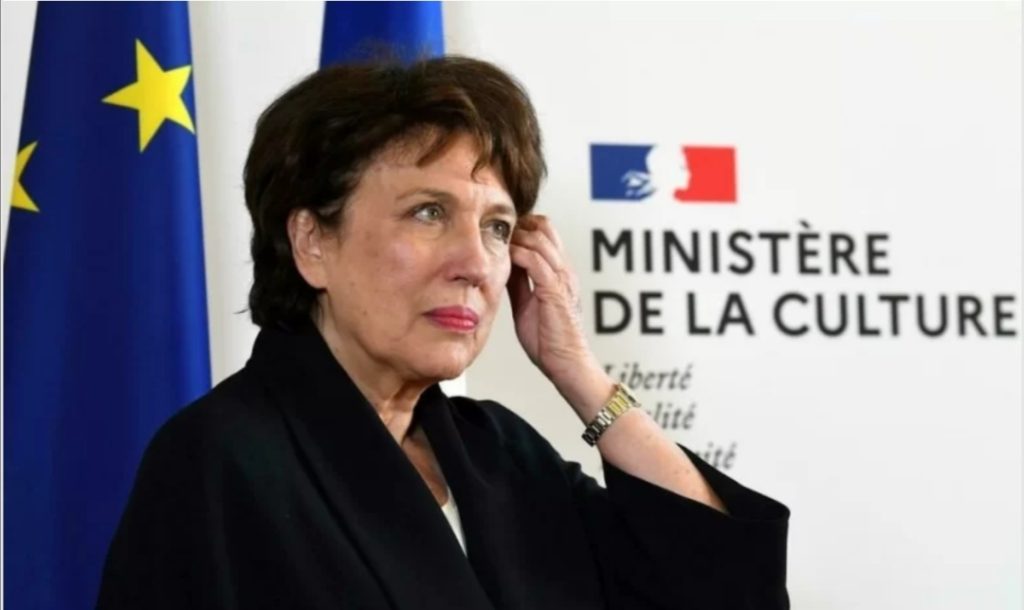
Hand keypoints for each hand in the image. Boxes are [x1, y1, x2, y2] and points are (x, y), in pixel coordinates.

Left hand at [508, 215, 610, 414]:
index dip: (523, 226)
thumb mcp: (527, 304)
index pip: (545, 233)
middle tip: (496, 232)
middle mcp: (563, 270)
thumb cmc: (549, 340)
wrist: (567, 363)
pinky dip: (518, 254)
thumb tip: (501, 267)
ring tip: (497, 242)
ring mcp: (561, 278)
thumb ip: (519, 283)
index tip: (500, 231)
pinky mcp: (555, 290)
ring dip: (516, 237)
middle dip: (518, 225)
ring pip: (540, 239)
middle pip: (545, 227)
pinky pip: (535, 261)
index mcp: (559, 272)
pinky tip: (504, 258)